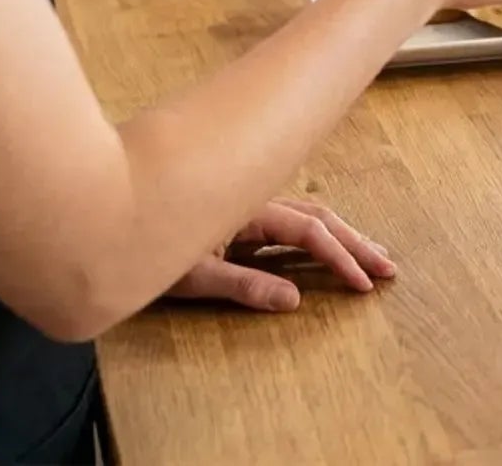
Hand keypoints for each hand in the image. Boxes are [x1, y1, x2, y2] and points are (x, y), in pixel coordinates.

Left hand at [165, 198, 395, 312]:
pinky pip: (292, 219)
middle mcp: (256, 201)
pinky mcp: (242, 214)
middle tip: (389, 268)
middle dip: (357, 243)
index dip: (340, 258)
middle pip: (321, 217)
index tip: (363, 283)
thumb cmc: (146, 246)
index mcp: (251, 211)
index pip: (309, 232)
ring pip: (310, 215)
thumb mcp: (193, 275)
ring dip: (344, 235)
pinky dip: (320, 232)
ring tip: (373, 255)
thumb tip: (294, 300)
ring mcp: (250, 205)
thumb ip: (244, 285)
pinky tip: (330, 241)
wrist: (112, 219)